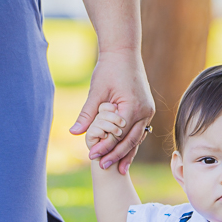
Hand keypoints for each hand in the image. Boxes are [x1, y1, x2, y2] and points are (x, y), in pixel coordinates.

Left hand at [70, 48, 154, 172]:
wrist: (124, 52)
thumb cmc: (109, 69)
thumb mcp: (96, 92)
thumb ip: (87, 114)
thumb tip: (73, 132)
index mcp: (132, 107)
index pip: (118, 134)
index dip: (106, 147)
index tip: (93, 156)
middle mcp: (144, 111)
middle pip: (131, 140)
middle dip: (117, 155)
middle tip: (104, 167)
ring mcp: (148, 111)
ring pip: (138, 138)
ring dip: (128, 153)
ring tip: (119, 169)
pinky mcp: (146, 109)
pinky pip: (139, 130)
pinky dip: (132, 142)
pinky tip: (126, 153)